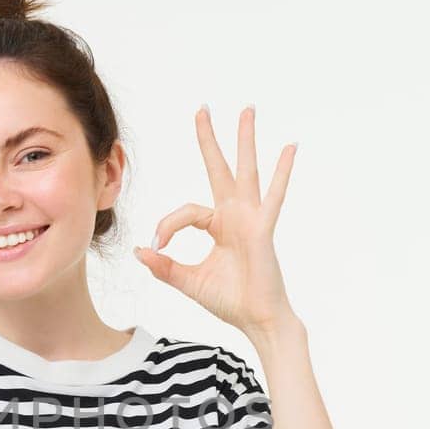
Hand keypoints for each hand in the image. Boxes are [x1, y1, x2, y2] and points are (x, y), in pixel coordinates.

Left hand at [134, 105, 298, 335]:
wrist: (256, 319)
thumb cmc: (230, 300)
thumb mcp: (188, 281)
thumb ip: (164, 267)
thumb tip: (139, 252)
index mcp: (218, 226)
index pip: (186, 212)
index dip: (168, 226)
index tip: (157, 247)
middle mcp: (235, 216)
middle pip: (218, 169)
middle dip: (209, 140)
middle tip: (201, 108)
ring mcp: (251, 219)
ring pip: (246, 172)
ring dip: (245, 141)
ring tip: (246, 110)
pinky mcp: (263, 229)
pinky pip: (274, 196)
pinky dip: (282, 172)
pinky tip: (290, 148)